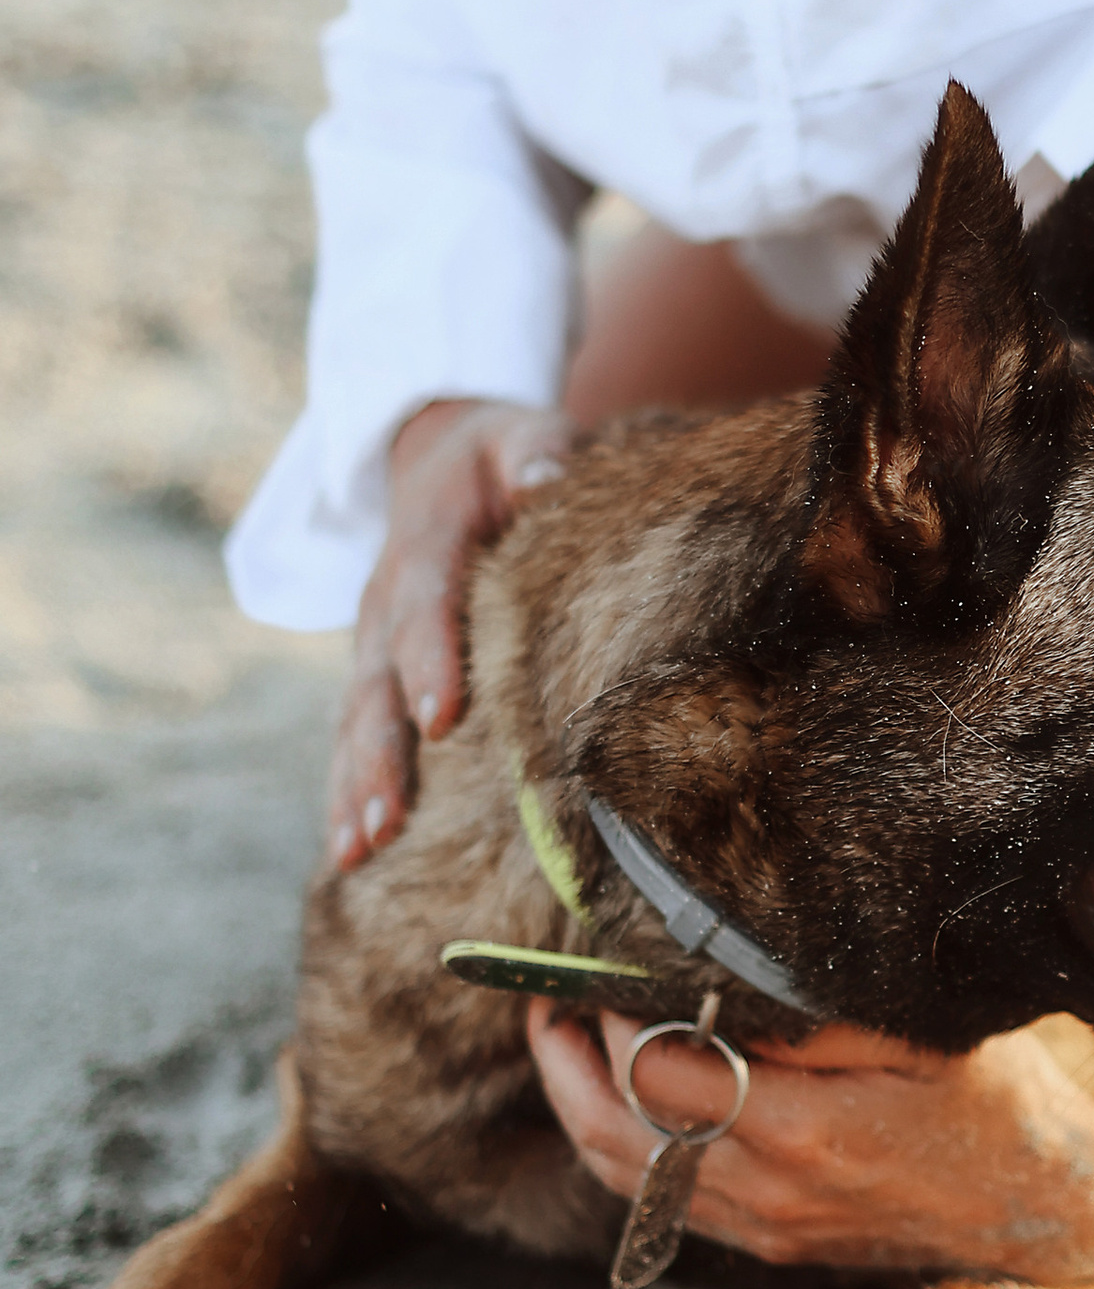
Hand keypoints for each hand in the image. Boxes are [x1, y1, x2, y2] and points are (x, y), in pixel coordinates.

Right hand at [329, 396, 575, 868]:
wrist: (435, 454)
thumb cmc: (500, 454)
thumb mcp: (520, 435)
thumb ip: (534, 453)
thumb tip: (548, 474)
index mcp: (424, 541)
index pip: (424, 603)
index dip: (429, 658)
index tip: (442, 717)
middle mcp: (384, 599)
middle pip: (374, 685)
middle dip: (378, 757)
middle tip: (385, 824)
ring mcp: (371, 641)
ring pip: (355, 722)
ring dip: (354, 787)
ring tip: (359, 852)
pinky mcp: (375, 672)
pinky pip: (357, 735)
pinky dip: (350, 790)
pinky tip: (353, 853)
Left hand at [526, 1001, 1093, 1281]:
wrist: (1051, 1203)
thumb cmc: (997, 1090)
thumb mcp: (925, 1024)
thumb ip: (822, 1001)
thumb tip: (725, 952)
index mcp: (806, 1131)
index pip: (663, 1075)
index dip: (615, 1020)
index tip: (594, 966)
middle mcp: (774, 1191)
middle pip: (622, 1136)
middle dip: (569, 1065)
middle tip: (543, 1002)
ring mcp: (770, 1229)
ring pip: (630, 1182)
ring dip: (582, 1112)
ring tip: (562, 1046)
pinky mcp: (775, 1244)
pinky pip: (664, 1209)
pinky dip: (625, 1154)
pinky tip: (620, 1102)